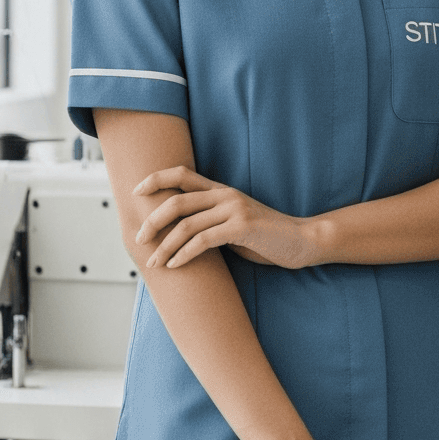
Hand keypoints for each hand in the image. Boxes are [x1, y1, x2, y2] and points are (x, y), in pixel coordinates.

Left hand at [133, 165, 307, 272]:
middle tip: (139, 239)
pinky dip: (184, 254)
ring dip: (164, 246)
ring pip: (186, 224)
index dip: (156, 179)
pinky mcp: (242, 228)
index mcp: (221, 190)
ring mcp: (234, 209)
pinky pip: (203, 241)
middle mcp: (225, 195)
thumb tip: (178, 235)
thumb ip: (210, 222)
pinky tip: (175, 265)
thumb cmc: (266, 237)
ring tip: (154, 262)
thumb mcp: (234, 224)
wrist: (302, 240)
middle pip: (177, 200)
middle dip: (152, 220)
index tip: (137, 192)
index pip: (182, 174)